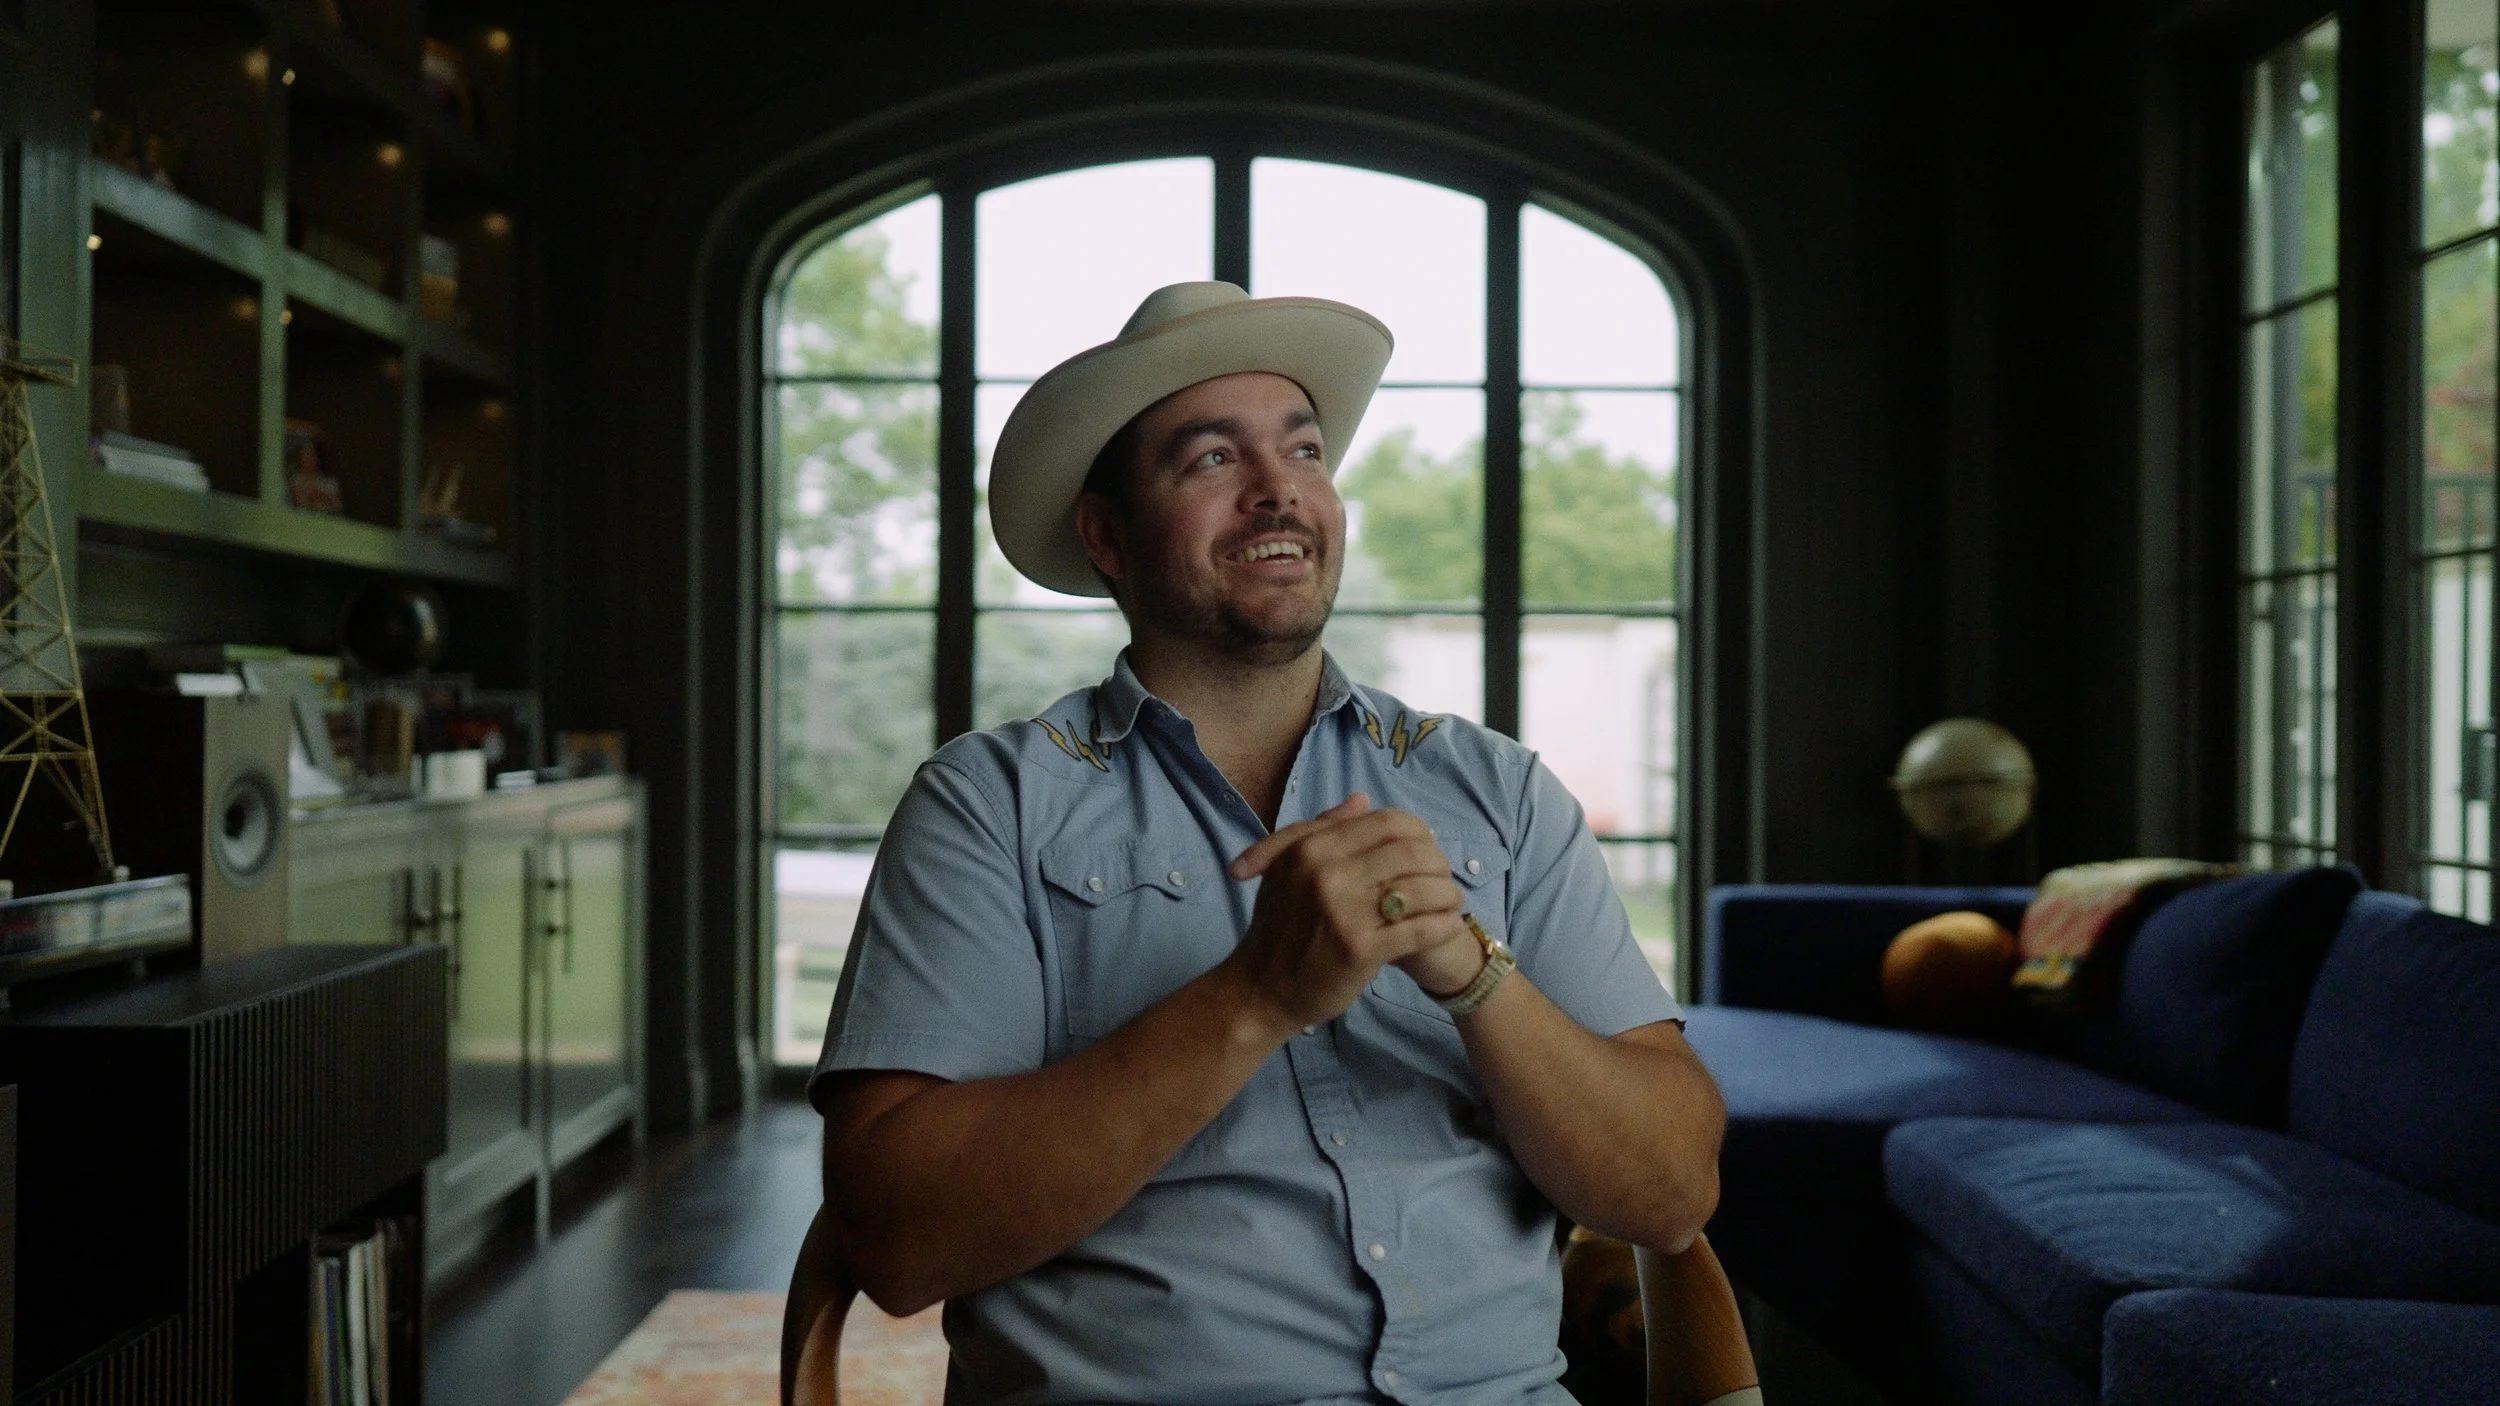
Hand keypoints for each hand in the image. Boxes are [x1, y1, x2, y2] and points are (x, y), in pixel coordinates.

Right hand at [1223, 794, 1477, 1030]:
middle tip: (1445, 878)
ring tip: (1453, 902)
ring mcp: (1343, 912)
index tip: (1428, 849)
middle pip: (1411, 853)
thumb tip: (1362, 799)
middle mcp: (1326, 873)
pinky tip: (1449, 925)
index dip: (1419, 833)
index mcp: (1311, 847)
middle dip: (1439, 863)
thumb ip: (1323, 830)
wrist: (1260, 989)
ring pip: (1421, 889)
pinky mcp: (1360, 949)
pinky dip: (1442, 925)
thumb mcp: (1287, 868)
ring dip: (1447, 894)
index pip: (1387, 823)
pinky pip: (1419, 929)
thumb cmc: (1277, 927)